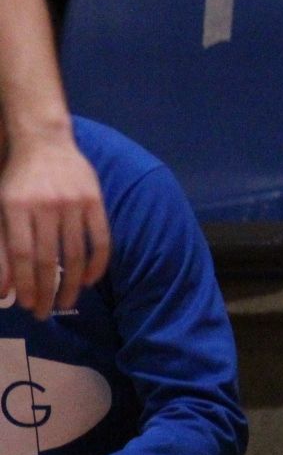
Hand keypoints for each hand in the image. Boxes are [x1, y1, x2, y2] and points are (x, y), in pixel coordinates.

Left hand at [0, 126, 108, 318]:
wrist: (44, 141)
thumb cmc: (16, 180)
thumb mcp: (1, 210)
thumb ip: (0, 248)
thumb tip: (2, 291)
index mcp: (16, 207)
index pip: (23, 255)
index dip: (25, 284)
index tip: (26, 306)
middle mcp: (46, 206)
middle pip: (49, 258)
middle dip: (46, 290)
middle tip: (44, 313)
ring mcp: (74, 203)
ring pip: (75, 253)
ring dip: (71, 283)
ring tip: (66, 303)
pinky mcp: (95, 200)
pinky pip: (100, 238)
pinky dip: (97, 262)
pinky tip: (91, 280)